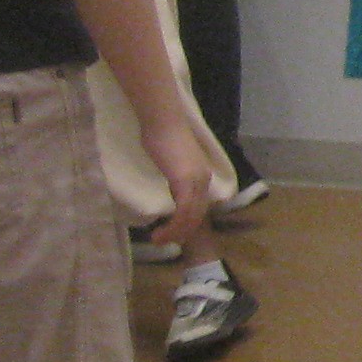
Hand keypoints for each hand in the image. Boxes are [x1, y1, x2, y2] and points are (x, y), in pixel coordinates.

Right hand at [145, 115, 212, 244]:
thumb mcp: (171, 161)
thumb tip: (171, 184)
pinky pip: (183, 212)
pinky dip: (173, 226)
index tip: (172, 231)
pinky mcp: (185, 181)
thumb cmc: (162, 135)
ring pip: (191, 217)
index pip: (199, 206)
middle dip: (182, 232)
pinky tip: (159, 232)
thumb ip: (175, 174)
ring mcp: (196, 181)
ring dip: (175, 233)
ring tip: (157, 240)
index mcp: (201, 175)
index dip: (187, 221)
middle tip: (164, 241)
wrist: (162, 121)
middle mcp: (204, 180)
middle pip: (198, 215)